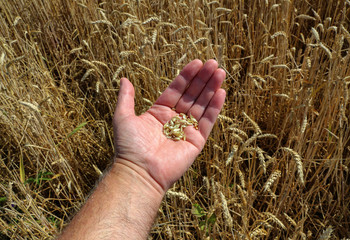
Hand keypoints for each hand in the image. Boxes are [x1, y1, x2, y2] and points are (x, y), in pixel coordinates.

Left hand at [113, 59, 225, 190]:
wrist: (139, 172)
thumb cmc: (129, 146)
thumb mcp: (123, 117)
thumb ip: (126, 98)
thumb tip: (124, 79)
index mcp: (159, 112)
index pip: (176, 89)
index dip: (187, 76)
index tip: (198, 62)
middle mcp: (174, 120)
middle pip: (192, 95)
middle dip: (203, 79)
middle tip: (214, 63)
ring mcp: (186, 130)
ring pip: (202, 105)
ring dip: (211, 89)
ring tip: (220, 72)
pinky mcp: (196, 142)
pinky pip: (208, 122)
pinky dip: (215, 108)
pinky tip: (221, 92)